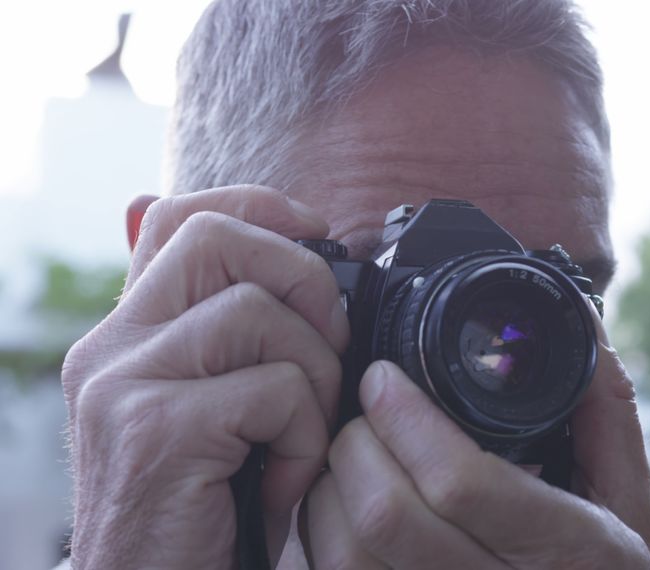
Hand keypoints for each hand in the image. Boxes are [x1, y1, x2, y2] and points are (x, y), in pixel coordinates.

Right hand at [62, 186, 349, 568]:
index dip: (259, 207)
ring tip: (301, 436)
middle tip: (328, 345)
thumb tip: (311, 265)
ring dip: (315, 374)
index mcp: (130, 333)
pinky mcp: (155, 430)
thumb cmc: (205, 508)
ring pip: (259, 313)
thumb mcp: (220, 411)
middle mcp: (112, 347)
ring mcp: (124, 385)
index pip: (181, 219)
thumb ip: (241, 342)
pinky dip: (306, 434)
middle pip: (218, 241)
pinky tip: (285, 478)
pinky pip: (275, 388)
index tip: (316, 234)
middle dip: (303, 279)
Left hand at [302, 317, 649, 568]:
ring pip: (349, 557)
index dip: (408, 420)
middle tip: (364, 412)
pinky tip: (345, 509)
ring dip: (330, 490)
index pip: (464, 485)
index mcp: (571, 551)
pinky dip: (322, 536)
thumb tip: (575, 320)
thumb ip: (602, 408)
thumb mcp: (626, 495)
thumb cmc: (607, 569)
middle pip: (389, 517)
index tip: (385, 378)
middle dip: (358, 444)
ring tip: (352, 456)